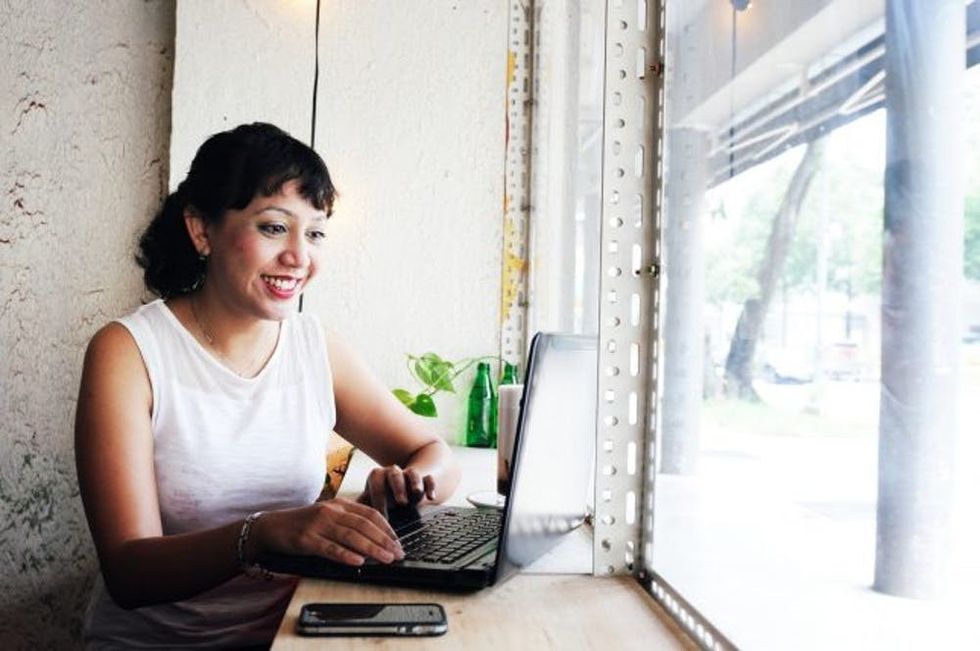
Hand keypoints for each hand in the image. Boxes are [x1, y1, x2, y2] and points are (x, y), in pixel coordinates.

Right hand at [254, 499, 403, 565]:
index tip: (398, 541)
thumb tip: (374, 539)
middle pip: (364, 525)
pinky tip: (359, 561)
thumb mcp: (328, 517)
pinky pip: (330, 548)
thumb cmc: (303, 524)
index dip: (387, 528)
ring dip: (372, 548)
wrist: (271, 526)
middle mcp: (331, 512)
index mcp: (340, 505)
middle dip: (385, 540)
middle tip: (398, 553)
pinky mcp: (307, 539)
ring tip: (386, 558)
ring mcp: (319, 525)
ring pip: (351, 536)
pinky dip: (346, 555)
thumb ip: (348, 523)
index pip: (370, 514)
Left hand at [358, 464, 435, 516]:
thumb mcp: (372, 501)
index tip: (381, 516)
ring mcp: (410, 474)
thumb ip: (361, 508)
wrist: (407, 483)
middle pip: (394, 475)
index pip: (376, 483)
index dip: (378, 498)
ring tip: (416, 495)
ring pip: (412, 473)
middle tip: (401, 503)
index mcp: (378, 477)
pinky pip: (429, 478)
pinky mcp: (426, 478)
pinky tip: (431, 498)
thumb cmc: (385, 496)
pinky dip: (430, 486)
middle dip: (397, 488)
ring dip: (414, 484)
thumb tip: (344, 521)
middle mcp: (393, 473)